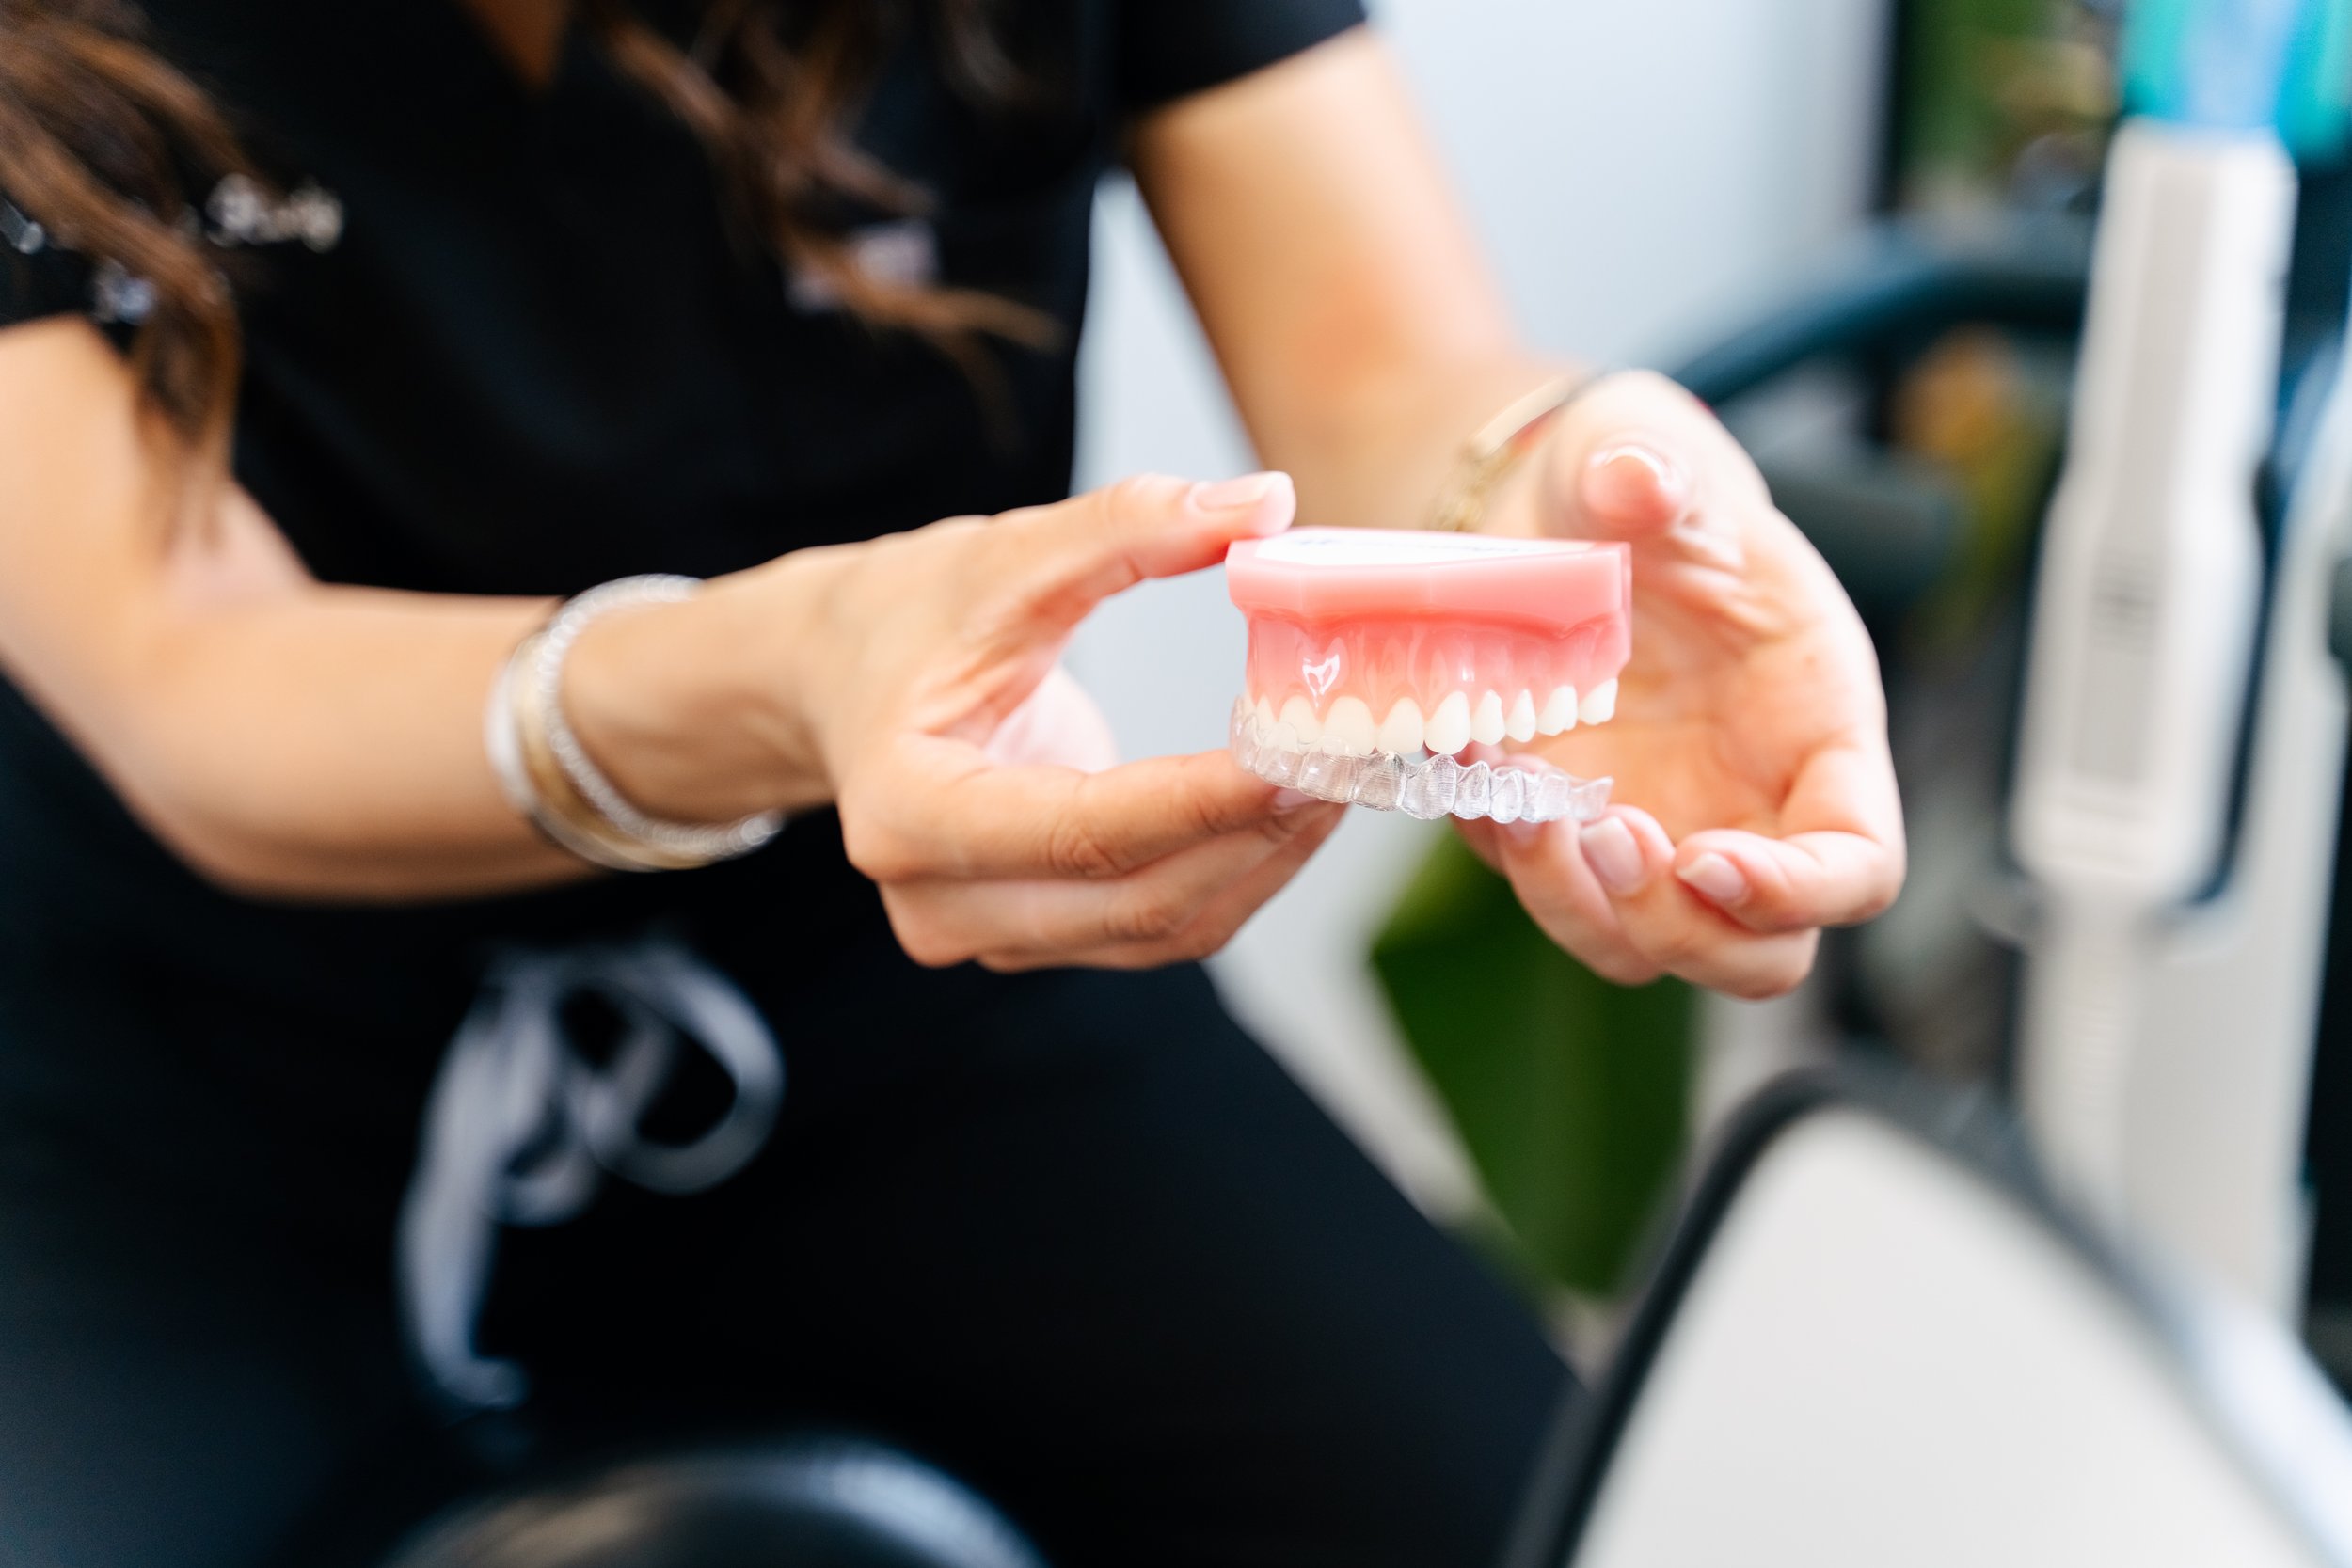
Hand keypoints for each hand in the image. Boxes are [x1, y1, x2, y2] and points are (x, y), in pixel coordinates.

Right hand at [783, 472, 1342, 971]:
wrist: (840, 680)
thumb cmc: (908, 617)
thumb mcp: (1004, 554)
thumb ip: (1128, 527)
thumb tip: (1261, 502)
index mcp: (905, 813)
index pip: (1081, 831)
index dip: (1201, 801)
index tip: (1303, 757)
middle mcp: (938, 904)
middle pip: (1133, 900)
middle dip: (1257, 835)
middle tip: (1355, 759)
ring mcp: (987, 935)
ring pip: (1163, 927)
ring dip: (1266, 860)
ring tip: (1346, 776)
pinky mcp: (1040, 938)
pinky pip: (1163, 925)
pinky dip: (1240, 870)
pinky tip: (1296, 804)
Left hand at [1463, 371, 1903, 998]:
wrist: (1532, 503)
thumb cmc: (1623, 476)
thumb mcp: (1641, 443)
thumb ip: (1650, 464)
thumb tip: (1637, 481)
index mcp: (1814, 720)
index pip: (1859, 863)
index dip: (1801, 891)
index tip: (1708, 865)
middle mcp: (1745, 795)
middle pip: (1759, 950)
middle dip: (1683, 930)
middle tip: (1607, 837)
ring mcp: (1658, 823)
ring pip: (1648, 946)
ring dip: (1581, 908)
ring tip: (1524, 808)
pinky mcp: (1571, 829)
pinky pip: (1556, 894)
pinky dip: (1512, 863)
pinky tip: (1471, 774)